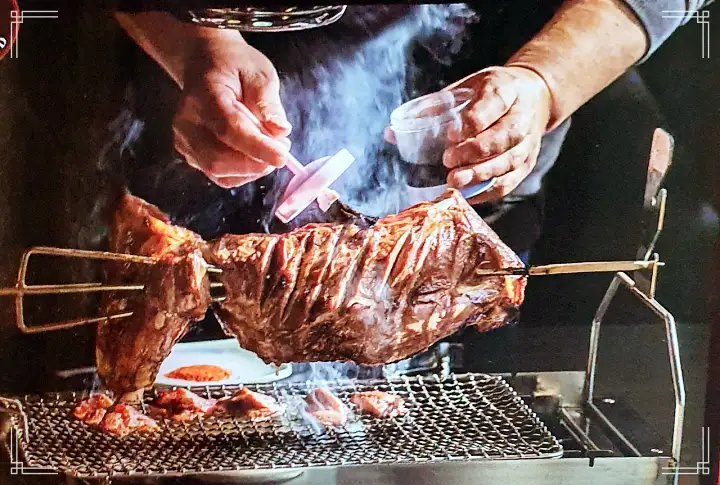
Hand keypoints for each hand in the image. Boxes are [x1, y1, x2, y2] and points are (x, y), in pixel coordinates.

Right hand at [173, 31, 291, 188]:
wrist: (204, 64)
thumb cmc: (234, 66)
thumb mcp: (259, 73)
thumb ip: (268, 103)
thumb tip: (281, 131)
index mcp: (203, 95)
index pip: (229, 128)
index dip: (257, 147)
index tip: (283, 156)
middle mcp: (187, 122)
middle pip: (219, 158)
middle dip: (256, 162)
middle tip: (283, 149)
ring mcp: (185, 141)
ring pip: (219, 172)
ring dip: (252, 169)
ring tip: (270, 148)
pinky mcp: (191, 154)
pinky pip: (220, 176)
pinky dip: (244, 173)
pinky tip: (256, 156)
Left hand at [442, 66, 550, 203]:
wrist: (532, 97)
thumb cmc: (488, 94)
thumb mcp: (465, 87)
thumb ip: (433, 108)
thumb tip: (391, 134)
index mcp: (506, 89)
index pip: (494, 103)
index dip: (474, 121)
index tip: (451, 134)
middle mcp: (523, 115)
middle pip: (505, 136)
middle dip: (476, 151)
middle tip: (449, 161)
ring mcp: (528, 142)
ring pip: (510, 161)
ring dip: (481, 174)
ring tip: (455, 182)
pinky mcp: (527, 164)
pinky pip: (510, 181)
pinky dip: (488, 190)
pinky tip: (468, 194)